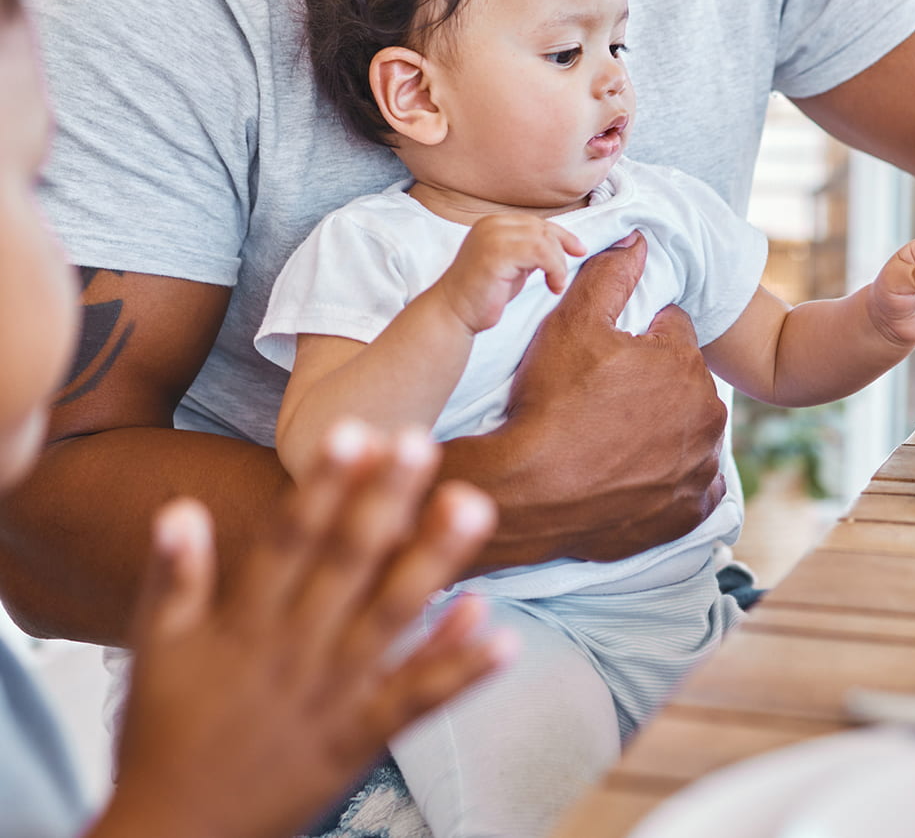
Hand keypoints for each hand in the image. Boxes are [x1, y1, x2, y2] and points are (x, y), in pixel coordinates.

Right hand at [97, 422, 511, 837]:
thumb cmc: (162, 732)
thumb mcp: (155, 648)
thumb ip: (172, 575)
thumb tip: (180, 506)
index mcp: (246, 621)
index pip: (289, 538)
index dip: (321, 485)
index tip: (353, 432)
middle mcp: (294, 649)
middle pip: (348, 563)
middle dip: (386, 500)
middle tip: (424, 442)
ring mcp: (332, 695)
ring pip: (391, 619)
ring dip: (434, 563)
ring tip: (473, 508)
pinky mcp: (359, 739)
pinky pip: (416, 701)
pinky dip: (459, 670)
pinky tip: (503, 637)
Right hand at [438, 213, 586, 334]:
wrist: (454, 312)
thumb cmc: (483, 292)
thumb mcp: (511, 264)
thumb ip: (528, 250)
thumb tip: (558, 245)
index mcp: (493, 223)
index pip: (536, 222)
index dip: (562, 235)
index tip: (579, 249)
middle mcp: (492, 224)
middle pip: (542, 229)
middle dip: (561, 251)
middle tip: (561, 277)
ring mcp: (493, 237)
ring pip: (544, 240)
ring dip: (558, 264)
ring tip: (555, 284)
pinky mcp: (497, 254)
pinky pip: (540, 253)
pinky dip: (554, 269)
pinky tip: (552, 286)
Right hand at [503, 232, 728, 562]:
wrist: (529, 493)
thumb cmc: (550, 402)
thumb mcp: (571, 323)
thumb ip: (610, 275)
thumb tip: (638, 240)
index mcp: (684, 361)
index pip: (670, 329)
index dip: (635, 338)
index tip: (605, 358)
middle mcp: (706, 413)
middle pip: (682, 380)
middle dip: (653, 383)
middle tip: (603, 399)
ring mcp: (700, 466)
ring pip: (687, 430)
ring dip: (662, 430)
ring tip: (612, 437)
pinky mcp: (690, 511)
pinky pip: (689, 484)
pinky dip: (668, 478)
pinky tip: (633, 474)